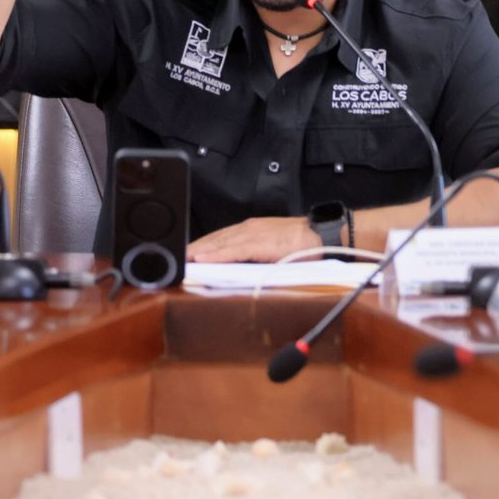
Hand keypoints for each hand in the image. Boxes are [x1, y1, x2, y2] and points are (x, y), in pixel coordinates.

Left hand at [188, 217, 319, 262]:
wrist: (322, 235)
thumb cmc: (302, 245)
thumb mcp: (273, 248)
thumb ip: (255, 255)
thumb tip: (238, 269)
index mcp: (251, 230)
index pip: (219, 238)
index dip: (201, 246)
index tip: (186, 254)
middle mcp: (248, 229)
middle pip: (214, 239)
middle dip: (194, 249)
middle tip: (176, 258)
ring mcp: (252, 234)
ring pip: (218, 243)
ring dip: (198, 252)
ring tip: (181, 260)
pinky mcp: (259, 243)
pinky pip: (232, 250)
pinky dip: (214, 255)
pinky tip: (201, 260)